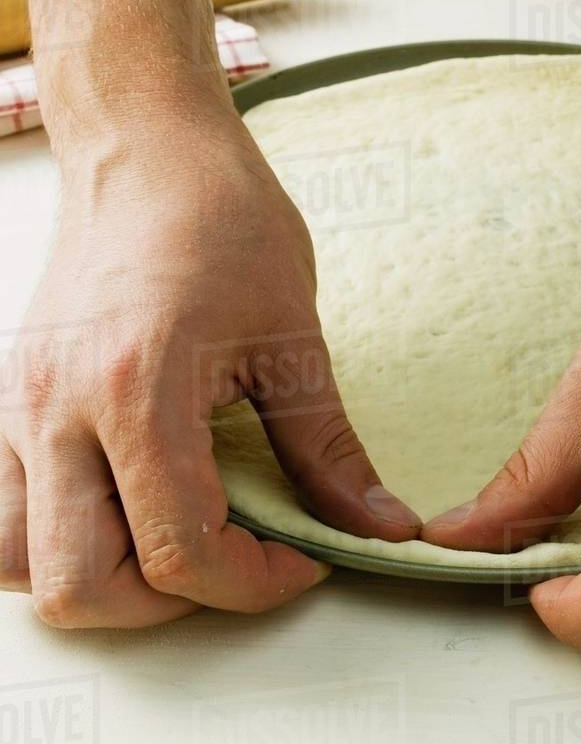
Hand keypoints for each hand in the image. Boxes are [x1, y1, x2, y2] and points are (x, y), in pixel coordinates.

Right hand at [0, 94, 419, 627]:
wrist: (147, 145)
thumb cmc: (218, 213)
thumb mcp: (291, 332)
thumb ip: (327, 447)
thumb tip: (376, 523)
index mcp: (136, 390)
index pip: (177, 553)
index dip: (252, 583)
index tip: (298, 560)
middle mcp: (57, 409)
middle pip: (81, 587)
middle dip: (169, 602)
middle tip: (236, 558)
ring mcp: (20, 404)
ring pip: (22, 561)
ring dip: (101, 576)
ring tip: (173, 535)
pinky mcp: (12, 394)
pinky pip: (5, 504)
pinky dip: (60, 532)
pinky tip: (123, 497)